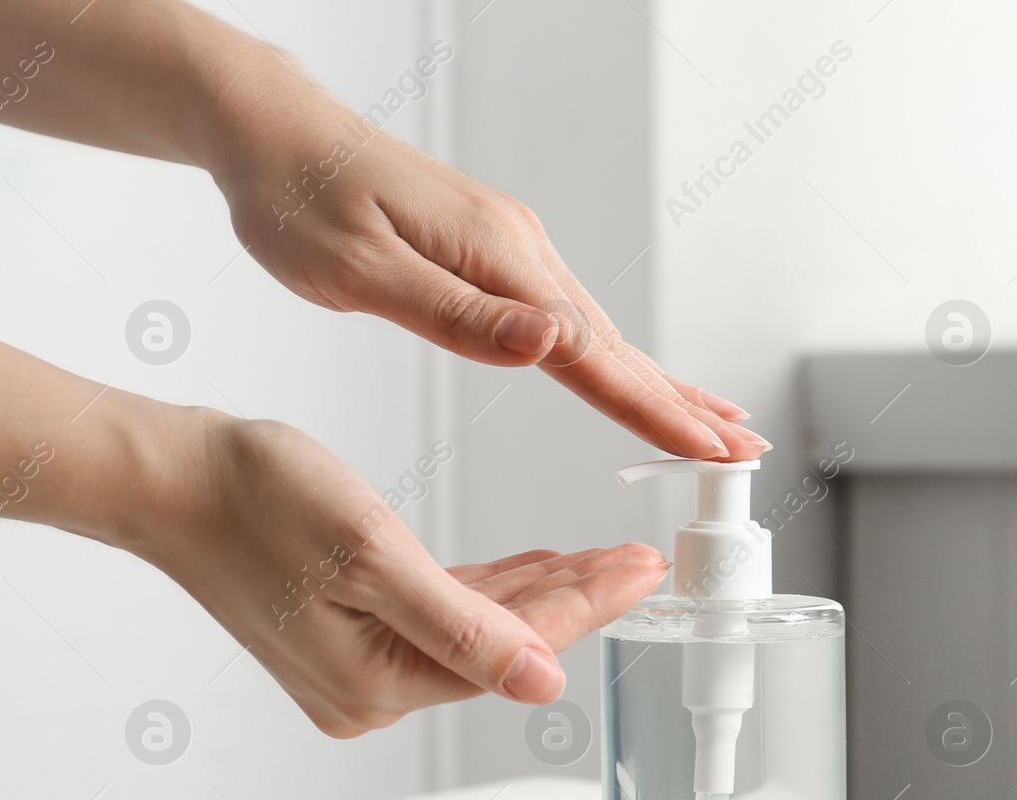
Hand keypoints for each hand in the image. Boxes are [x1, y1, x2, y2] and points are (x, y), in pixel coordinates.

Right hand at [130, 410, 670, 736]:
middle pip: (497, 647)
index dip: (587, 607)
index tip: (643, 569)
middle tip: (639, 560)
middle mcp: (365, 694)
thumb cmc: (256, 501)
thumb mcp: (373, 555)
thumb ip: (463, 626)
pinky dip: (484, 592)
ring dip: (534, 595)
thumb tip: (542, 683)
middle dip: (573, 602)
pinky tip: (525, 569)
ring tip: (598, 560)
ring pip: (470, 631)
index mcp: (375, 684)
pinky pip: (433, 619)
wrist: (172, 482)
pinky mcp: (341, 638)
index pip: (512, 649)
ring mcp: (350, 670)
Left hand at [208, 94, 768, 461]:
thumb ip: (457, 315)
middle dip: (679, 401)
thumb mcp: (363, 272)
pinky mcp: (489, 247)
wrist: (275, 134)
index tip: (708, 447)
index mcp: (493, 255)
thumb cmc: (299, 202)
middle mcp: (516, 244)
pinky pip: (565, 311)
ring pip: (596, 328)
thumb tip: (551, 345)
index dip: (652, 408)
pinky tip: (621, 367)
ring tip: (708, 420)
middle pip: (612, 341)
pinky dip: (607, 351)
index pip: (590, 352)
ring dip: (654, 380)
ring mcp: (508, 243)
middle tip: (741, 447)